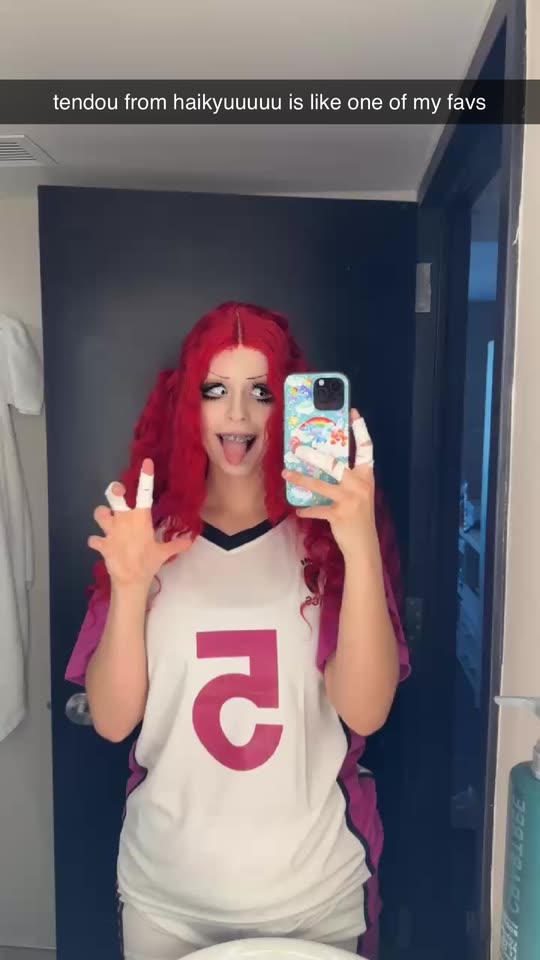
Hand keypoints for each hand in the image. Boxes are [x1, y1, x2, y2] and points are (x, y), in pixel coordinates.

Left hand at [88, 458, 192, 588]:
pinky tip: (101, 543)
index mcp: (140, 519)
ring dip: (102, 515)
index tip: (146, 463)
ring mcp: (110, 531)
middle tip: (117, 490)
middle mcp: (123, 520)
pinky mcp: (101, 543)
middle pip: (114, 497)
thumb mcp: (164, 553)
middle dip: (114, 490)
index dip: (146, 477)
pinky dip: (97, 540)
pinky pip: (94, 539)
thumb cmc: (148, 563)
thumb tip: (192, 539)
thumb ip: (177, 544)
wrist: (130, 580)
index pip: (145, 494)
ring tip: (107, 520)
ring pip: (99, 513)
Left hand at [282, 410, 375, 555]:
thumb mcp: (358, 494)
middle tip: (297, 448)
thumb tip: (322, 462)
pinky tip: (298, 509)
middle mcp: (360, 485)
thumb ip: (347, 479)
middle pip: (335, 464)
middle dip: (314, 456)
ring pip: (321, 485)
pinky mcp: (339, 515)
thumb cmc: (358, 517)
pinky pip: (317, 509)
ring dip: (301, 479)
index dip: (360, 430)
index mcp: (366, 476)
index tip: (353, 412)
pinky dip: (306, 510)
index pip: (366, 448)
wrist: (363, 546)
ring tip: (286, 472)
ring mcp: (350, 500)